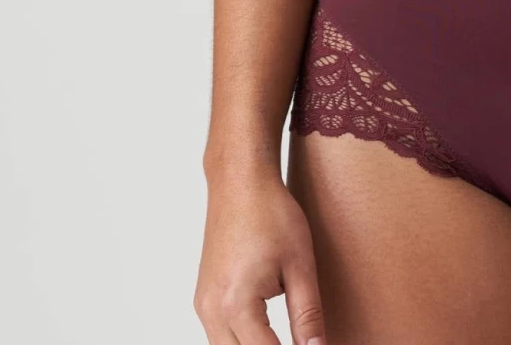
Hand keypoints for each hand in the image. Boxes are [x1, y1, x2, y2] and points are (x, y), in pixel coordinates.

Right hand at [195, 164, 326, 344]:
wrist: (241, 183)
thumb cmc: (271, 214)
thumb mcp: (300, 264)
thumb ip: (307, 313)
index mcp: (236, 304)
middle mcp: (212, 310)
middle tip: (300, 341)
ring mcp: (203, 305)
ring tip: (282, 337)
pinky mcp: (203, 297)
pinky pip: (218, 336)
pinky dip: (239, 341)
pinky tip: (263, 334)